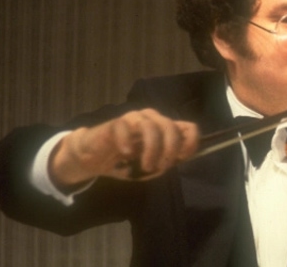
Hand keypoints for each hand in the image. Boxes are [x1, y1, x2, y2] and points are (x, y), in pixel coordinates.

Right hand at [49, 109, 198, 189]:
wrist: (95, 159)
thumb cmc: (126, 163)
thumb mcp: (151, 168)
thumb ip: (166, 162)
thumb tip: (179, 159)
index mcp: (165, 129)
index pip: (189, 128)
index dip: (191, 143)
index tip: (181, 159)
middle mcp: (153, 119)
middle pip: (172, 127)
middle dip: (170, 150)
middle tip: (160, 167)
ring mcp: (134, 119)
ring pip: (152, 127)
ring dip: (152, 150)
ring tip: (146, 166)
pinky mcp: (116, 123)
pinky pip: (125, 127)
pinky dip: (128, 143)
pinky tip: (126, 154)